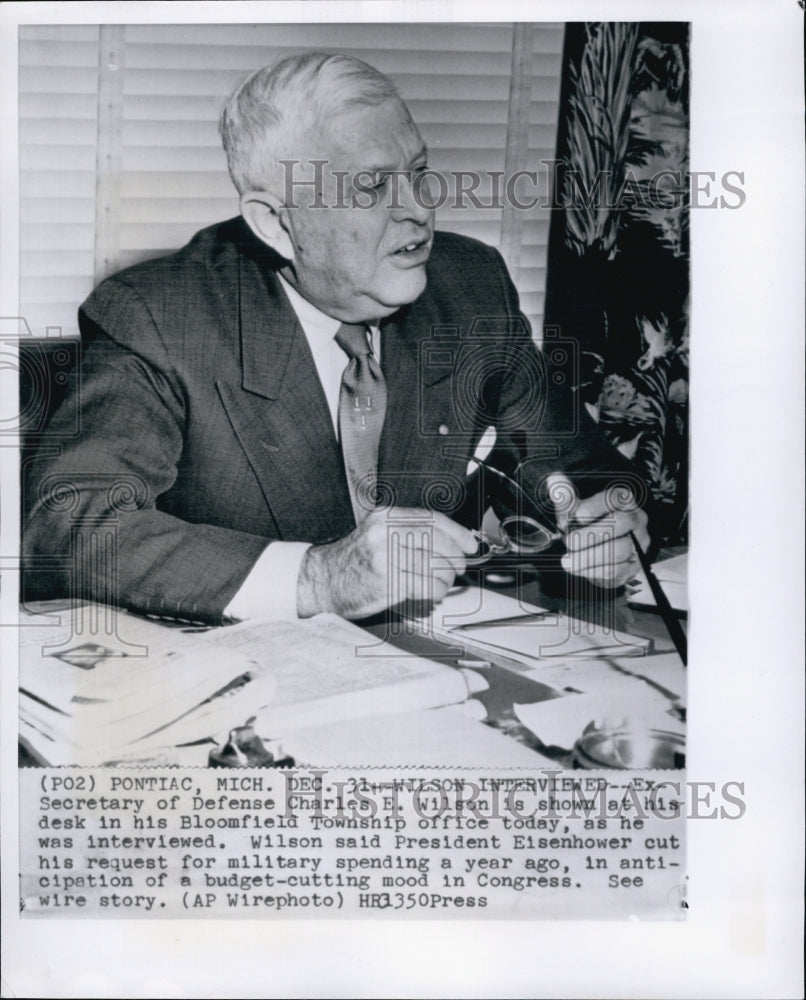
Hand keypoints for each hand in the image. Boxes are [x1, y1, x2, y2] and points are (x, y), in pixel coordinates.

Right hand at [296, 507, 477, 618]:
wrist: (321, 580)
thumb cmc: (353, 561)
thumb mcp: (377, 533)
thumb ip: (409, 532)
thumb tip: (452, 542)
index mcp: (385, 516)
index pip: (431, 519)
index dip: (457, 532)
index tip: (470, 544)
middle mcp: (384, 532)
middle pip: (437, 541)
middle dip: (455, 558)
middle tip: (459, 567)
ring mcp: (384, 557)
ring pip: (434, 566)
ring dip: (446, 579)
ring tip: (442, 583)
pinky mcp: (386, 582)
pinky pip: (426, 586)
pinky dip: (436, 592)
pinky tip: (432, 593)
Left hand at [547, 474, 649, 588]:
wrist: (598, 551)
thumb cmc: (587, 525)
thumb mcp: (575, 510)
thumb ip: (567, 498)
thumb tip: (554, 478)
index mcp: (623, 500)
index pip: (616, 497)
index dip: (596, 505)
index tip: (577, 515)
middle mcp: (637, 519)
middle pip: (622, 522)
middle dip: (591, 534)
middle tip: (568, 541)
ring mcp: (639, 543)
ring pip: (621, 549)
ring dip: (590, 556)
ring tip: (568, 560)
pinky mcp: (634, 566)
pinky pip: (618, 570)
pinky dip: (593, 571)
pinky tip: (577, 568)